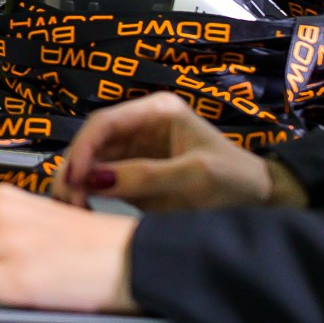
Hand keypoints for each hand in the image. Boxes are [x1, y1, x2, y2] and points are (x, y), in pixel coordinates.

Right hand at [54, 91, 279, 211]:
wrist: (259, 201)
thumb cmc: (234, 180)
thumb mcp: (195, 177)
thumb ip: (147, 176)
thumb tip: (95, 180)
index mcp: (158, 111)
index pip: (105, 122)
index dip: (83, 148)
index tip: (73, 179)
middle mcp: (140, 125)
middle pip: (91, 140)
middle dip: (73, 168)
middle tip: (64, 200)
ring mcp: (135, 149)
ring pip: (90, 161)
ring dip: (75, 183)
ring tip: (70, 210)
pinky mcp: (133, 173)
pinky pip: (100, 180)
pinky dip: (86, 195)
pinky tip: (81, 211)